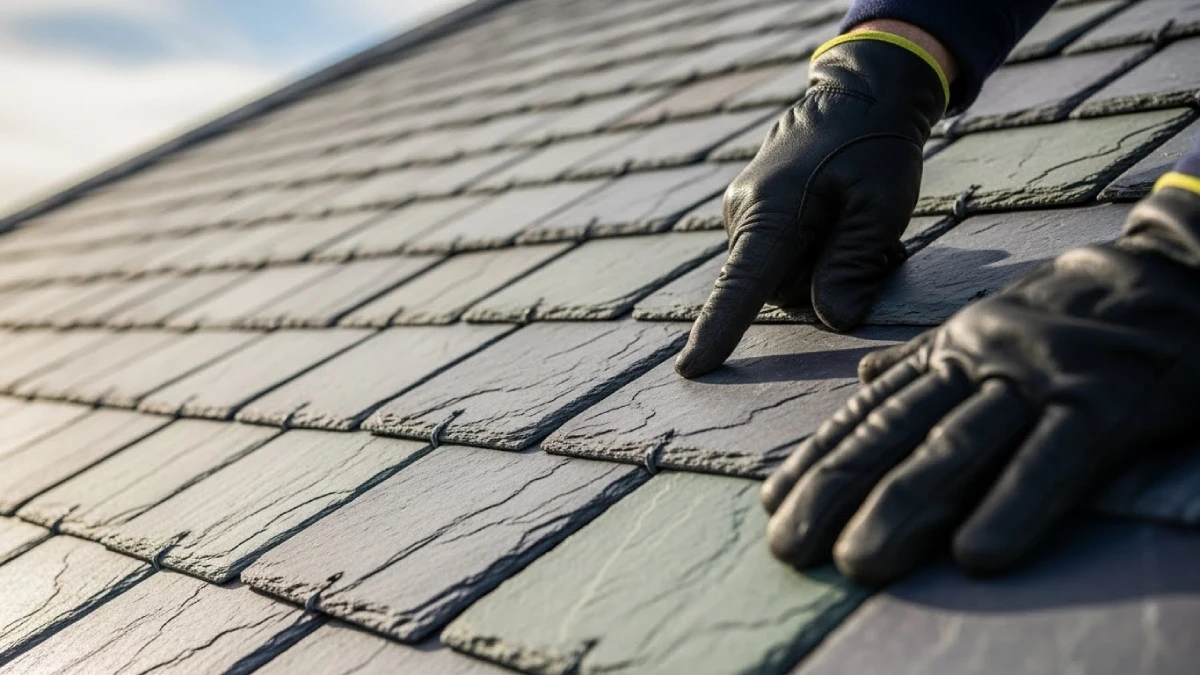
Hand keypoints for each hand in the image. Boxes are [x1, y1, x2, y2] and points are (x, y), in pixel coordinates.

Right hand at [675, 31, 948, 378]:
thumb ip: (852, 265)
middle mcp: (743, 216)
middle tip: (872, 245)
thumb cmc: (874, 148)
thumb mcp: (880, 207)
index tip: (691, 369)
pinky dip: (812, 252)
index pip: (740, 288)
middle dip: (824, 283)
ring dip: (822, 266)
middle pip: (778, 291)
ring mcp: (742, 214)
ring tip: (857, 227)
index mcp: (770, 214)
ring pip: (781, 277)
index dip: (718, 332)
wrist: (859, 96)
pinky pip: (779, 257)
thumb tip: (831, 319)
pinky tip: (839, 223)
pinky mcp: (751, 213)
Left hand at [760, 184, 1199, 584]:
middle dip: (834, 492)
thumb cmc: (1075, 310)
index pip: (873, 411)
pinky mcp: (1105, 404)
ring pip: (957, 446)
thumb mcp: (986, 324)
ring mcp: (1040, 381)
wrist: (1176, 271)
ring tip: (855, 562)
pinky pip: (1053, 460)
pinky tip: (974, 555)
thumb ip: (921, 357)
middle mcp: (981, 362)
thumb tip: (860, 380)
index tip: (774, 502)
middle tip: (789, 546)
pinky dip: (1014, 506)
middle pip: (896, 433)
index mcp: (951, 347)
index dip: (819, 458)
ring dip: (901, 506)